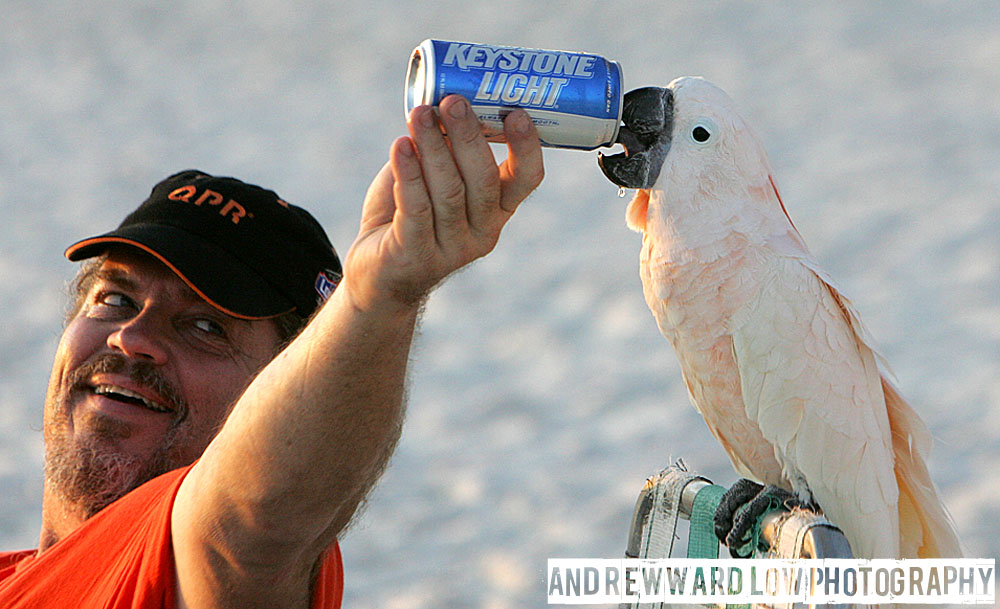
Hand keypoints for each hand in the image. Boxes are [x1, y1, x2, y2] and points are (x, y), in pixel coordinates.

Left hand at [343, 94, 543, 312]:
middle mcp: (483, 231)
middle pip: (483, 181)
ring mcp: (451, 248)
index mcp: (498, 209)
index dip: (526, 147)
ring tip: (420, 114)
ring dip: (434, 148)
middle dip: (469, 138)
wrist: (378, 270)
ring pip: (448, 192)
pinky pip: (415, 209)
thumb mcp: (436, 179)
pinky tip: (401, 146)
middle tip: (453, 102)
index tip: (516, 111)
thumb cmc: (409, 213)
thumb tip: (448, 94)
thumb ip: (446, 148)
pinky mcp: (415, 255)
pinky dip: (409, 174)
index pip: (527, 180)